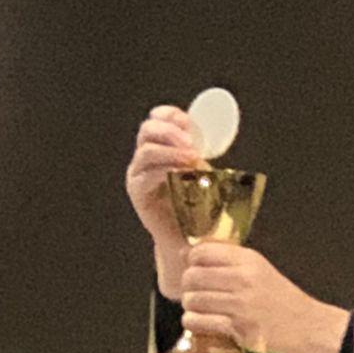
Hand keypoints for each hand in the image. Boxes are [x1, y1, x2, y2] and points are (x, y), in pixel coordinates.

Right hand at [125, 106, 206, 295]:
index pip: (159, 118)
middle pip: (148, 130)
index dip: (172, 115)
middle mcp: (147, 157)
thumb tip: (214, 132)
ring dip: (170, 150)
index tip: (189, 122)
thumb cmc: (203, 204)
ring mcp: (140, 174)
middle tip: (192, 143)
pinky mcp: (139, 193)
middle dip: (170, 131)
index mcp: (163, 145)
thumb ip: (204, 152)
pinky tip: (181, 174)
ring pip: (146, 150)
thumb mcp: (207, 171)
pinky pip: (145, 175)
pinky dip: (164, 170)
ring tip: (192, 159)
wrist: (194, 238)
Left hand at [181, 245, 349, 352]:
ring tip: (199, 307)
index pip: (203, 251)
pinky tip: (200, 320)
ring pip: (193, 299)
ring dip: (190, 305)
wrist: (304, 325)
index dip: (192, 259)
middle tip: (194, 290)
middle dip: (188, 285)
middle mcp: (244, 280)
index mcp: (248, 260)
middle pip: (193, 276)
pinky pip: (199, 321)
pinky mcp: (237, 328)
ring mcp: (240, 305)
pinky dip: (193, 322)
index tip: (194, 267)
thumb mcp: (257, 268)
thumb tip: (186, 252)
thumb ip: (225, 258)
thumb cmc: (278, 297)